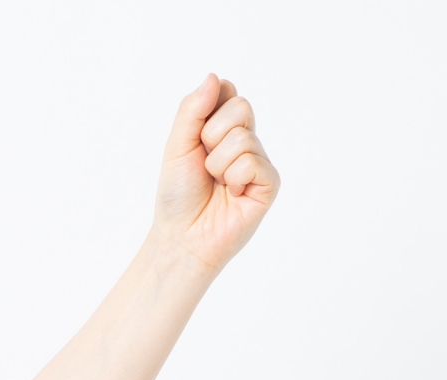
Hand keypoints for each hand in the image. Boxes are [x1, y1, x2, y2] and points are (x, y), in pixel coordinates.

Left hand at [151, 73, 279, 274]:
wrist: (182, 236)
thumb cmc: (178, 194)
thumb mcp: (177, 145)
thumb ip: (192, 110)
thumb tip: (214, 77)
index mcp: (222, 127)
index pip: (226, 91)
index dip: (207, 112)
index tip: (196, 138)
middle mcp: (244, 139)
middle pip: (240, 107)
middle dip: (211, 137)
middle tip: (205, 165)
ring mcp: (259, 160)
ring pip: (242, 137)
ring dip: (218, 164)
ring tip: (216, 184)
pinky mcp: (269, 182)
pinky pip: (253, 162)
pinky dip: (234, 179)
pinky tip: (232, 195)